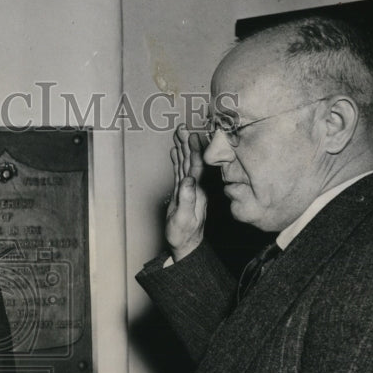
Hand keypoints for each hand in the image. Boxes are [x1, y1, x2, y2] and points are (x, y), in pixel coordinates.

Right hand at [164, 124, 207, 260]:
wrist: (185, 244)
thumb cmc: (183, 235)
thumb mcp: (183, 219)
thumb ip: (186, 199)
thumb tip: (188, 180)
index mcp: (198, 191)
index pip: (197, 166)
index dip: (195, 149)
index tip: (192, 134)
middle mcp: (195, 187)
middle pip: (192, 160)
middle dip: (188, 142)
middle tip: (182, 127)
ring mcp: (189, 188)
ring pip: (186, 163)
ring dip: (183, 147)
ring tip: (178, 133)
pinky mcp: (183, 191)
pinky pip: (180, 170)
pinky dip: (177, 159)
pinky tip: (174, 151)